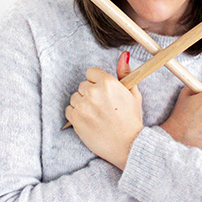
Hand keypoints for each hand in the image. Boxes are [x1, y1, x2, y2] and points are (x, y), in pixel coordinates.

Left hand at [65, 52, 142, 169]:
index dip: (97, 83)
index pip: (91, 73)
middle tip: (102, 107)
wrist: (128, 145)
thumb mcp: (133, 94)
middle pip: (83, 85)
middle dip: (90, 94)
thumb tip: (124, 55)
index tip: (103, 93)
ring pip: (75, 97)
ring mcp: (83, 105)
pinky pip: (68, 110)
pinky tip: (89, 121)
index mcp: (108, 82)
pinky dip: (76, 115)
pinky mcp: (75, 119)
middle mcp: (93, 91)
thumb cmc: (131, 120)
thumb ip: (125, 73)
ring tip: (96, 115)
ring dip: (82, 104)